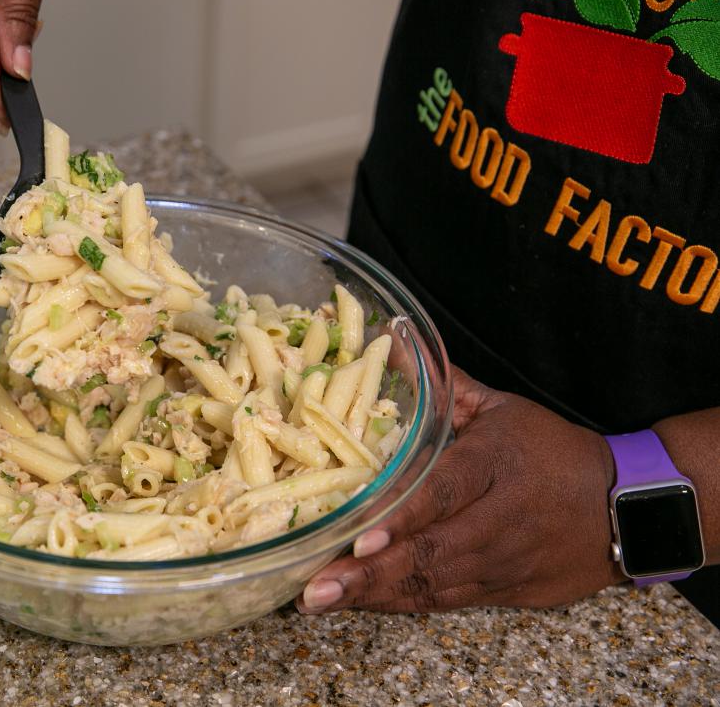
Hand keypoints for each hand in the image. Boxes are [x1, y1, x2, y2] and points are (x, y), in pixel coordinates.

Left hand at [298, 368, 624, 613]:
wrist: (628, 507)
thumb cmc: (551, 451)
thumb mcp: (502, 409)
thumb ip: (444, 382)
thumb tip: (391, 340)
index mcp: (496, 465)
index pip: (445, 493)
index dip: (402, 519)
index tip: (358, 540)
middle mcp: (500, 519)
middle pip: (433, 552)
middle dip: (371, 574)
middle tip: (316, 588)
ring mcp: (506, 562)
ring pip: (437, 586)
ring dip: (379, 597)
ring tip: (324, 601)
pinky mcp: (510, 592)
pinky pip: (451, 601)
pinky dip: (406, 605)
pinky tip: (364, 604)